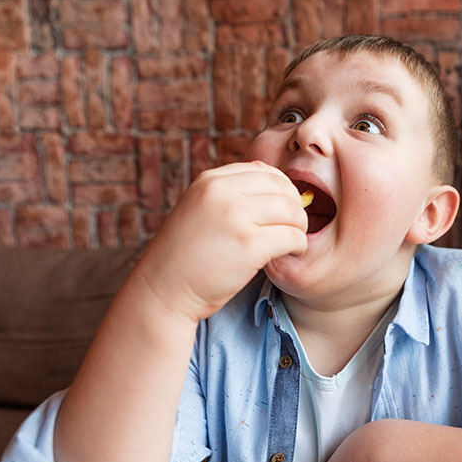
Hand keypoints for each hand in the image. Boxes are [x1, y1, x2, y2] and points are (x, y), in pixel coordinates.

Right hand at [133, 161, 307, 322]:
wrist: (162, 291)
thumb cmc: (185, 256)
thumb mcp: (199, 210)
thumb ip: (228, 196)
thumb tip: (277, 192)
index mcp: (210, 180)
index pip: (264, 170)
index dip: (281, 189)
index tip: (282, 210)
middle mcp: (221, 192)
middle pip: (282, 187)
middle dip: (295, 207)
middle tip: (292, 227)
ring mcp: (235, 216)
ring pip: (292, 211)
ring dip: (299, 227)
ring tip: (292, 242)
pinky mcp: (249, 245)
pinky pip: (292, 236)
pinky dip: (298, 245)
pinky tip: (290, 254)